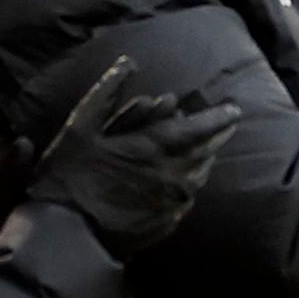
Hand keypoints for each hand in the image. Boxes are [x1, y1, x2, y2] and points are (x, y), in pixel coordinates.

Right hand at [29, 58, 242, 254]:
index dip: (221, 116)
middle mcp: (174, 175)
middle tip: (228, 125)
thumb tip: (128, 61)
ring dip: (206, 159)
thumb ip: (108, 92)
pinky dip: (190, 183)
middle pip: (208, 151)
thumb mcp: (80, 127)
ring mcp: (173, 202)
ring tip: (209, 149)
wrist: (63, 236)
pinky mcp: (166, 223)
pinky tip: (185, 180)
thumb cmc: (68, 177)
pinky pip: (187, 198)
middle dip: (219, 135)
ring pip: (200, 175)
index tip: (235, 109)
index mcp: (157, 148)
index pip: (202, 127)